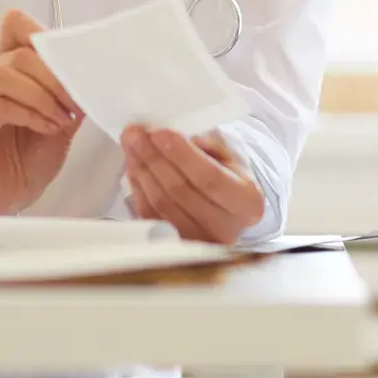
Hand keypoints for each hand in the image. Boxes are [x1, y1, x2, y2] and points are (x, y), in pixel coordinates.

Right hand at [0, 9, 83, 214]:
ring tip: (61, 120)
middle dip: (56, 77)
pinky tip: (46, 129)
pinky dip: (30, 115)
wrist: (1, 199)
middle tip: (75, 105)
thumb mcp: (61, 122)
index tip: (71, 66)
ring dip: (43, 96)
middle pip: (20, 51)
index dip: (42, 35)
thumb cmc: (26, 160)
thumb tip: (93, 73)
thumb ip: (70, 95)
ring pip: (6, 74)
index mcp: (7, 67)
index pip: (15, 25)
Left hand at [121, 126, 264, 243]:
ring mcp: (199, 242)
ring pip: (161, 204)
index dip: (182, 155)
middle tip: (134, 133)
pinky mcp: (175, 245)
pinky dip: (138, 188)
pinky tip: (133, 166)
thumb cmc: (228, 173)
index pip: (210, 178)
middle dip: (154, 158)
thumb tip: (175, 137)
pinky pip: (149, 215)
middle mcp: (226, 228)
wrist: (229, 207)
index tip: (158, 132)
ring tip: (130, 144)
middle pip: (181, 192)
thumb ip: (207, 144)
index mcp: (247, 202)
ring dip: (142, 170)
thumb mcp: (229, 153)